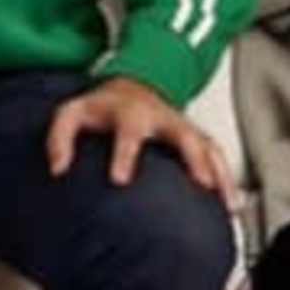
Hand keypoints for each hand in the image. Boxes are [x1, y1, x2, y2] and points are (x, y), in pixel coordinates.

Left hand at [44, 75, 224, 192]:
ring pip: (208, 147)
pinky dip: (227, 178)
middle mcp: (163, 119)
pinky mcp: (195, 136)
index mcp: (131, 114)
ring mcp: (183, 127)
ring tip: (226, 202)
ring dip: (220, 173)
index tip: (121, 180)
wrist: (132, 86)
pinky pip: (216, 156)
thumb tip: (58, 168)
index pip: (129, 133)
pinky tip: (231, 203)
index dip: (125, 155)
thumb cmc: (102, 107)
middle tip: (200, 183)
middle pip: (184, 136)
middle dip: (194, 159)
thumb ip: (59, 138)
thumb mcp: (72, 113)